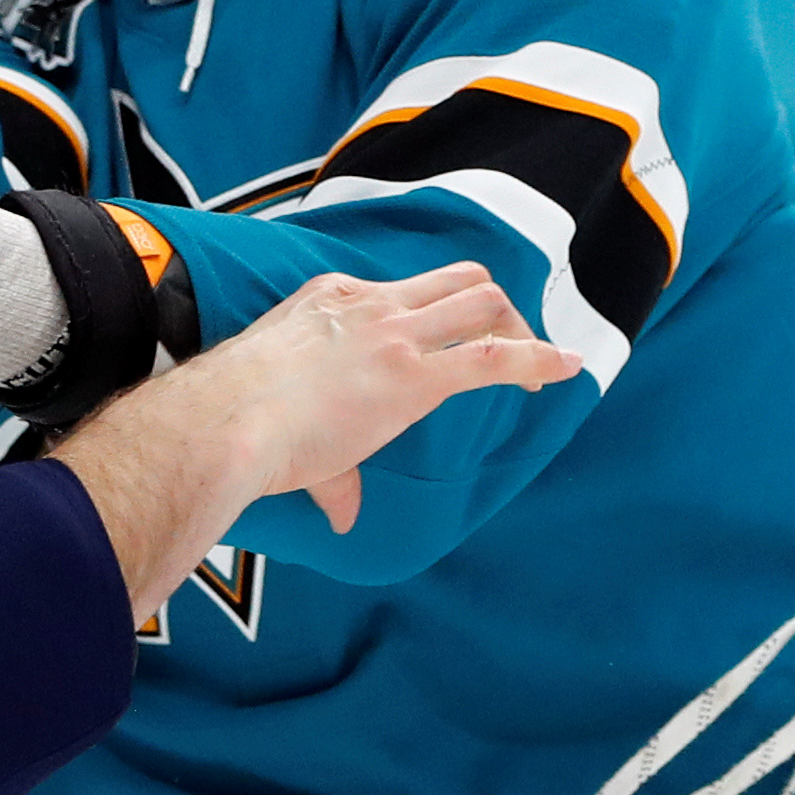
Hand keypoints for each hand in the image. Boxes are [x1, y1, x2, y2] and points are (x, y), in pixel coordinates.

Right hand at [202, 264, 577, 532]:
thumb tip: (342, 514)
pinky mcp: (414, 377)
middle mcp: (372, 305)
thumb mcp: (282, 417)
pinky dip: (539, 359)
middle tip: (510, 349)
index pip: (404, 290)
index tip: (450, 343)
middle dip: (494, 307)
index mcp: (334, 299)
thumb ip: (327, 469)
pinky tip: (566, 370)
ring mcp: (395, 336)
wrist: (228, 421)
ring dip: (520, 328)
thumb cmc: (239, 419)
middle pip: (458, 280)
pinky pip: (493, 356)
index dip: (439, 313)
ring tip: (543, 365)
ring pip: (483, 301)